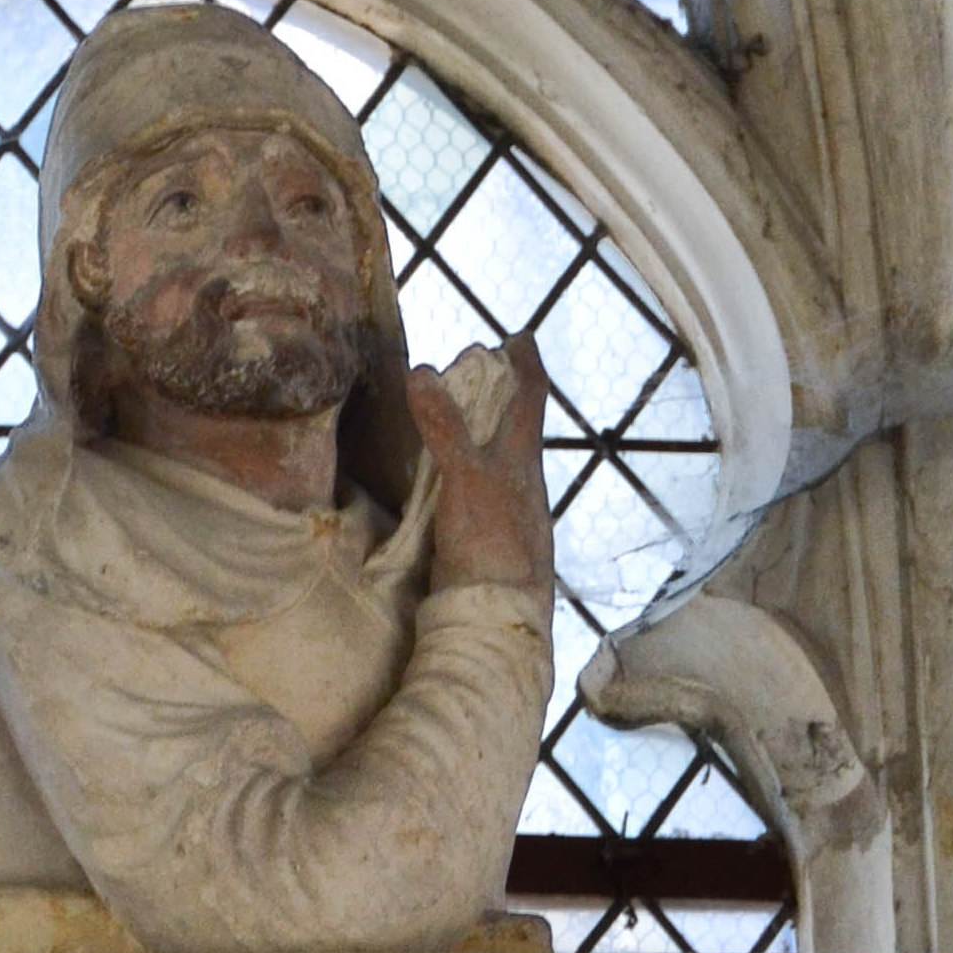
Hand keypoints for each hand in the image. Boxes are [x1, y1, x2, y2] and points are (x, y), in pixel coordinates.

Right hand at [410, 334, 554, 598]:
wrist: (498, 617)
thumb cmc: (493, 544)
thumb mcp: (466, 479)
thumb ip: (446, 429)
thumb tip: (422, 370)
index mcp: (524, 458)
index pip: (530, 398)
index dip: (526, 364)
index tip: (521, 335)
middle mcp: (520, 479)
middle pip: (513, 424)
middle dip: (497, 392)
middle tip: (475, 366)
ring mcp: (504, 508)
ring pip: (495, 455)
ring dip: (478, 428)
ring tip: (455, 409)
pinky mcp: (483, 533)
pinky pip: (473, 484)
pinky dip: (459, 463)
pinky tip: (442, 469)